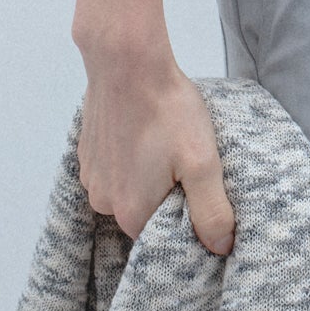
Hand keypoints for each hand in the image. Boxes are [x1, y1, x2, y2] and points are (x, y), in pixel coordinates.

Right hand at [74, 56, 237, 255]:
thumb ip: (212, 211)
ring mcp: (91, 176)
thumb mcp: (202, 162)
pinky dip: (131, 158)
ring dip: (147, 175)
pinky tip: (146, 134)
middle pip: (143, 213)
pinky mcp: (87, 153)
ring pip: (128, 189)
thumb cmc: (167, 110)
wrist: (127, 62)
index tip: (196, 189)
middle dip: (165, 194)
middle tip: (184, 161)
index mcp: (130, 212)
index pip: (162, 236)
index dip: (183, 217)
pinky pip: (115, 169)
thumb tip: (222, 248)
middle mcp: (103, 202)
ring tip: (164, 143)